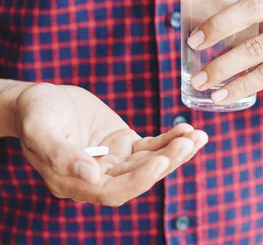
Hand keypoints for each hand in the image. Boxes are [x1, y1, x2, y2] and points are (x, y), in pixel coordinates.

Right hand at [15, 83, 207, 206]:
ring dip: (176, 151)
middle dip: (167, 162)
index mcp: (74, 183)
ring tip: (199, 136)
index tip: (161, 162)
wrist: (38, 100)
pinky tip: (188, 130)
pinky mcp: (125, 144)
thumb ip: (61, 154)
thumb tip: (91, 176)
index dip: (139, 181)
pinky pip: (152, 146)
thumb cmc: (35, 113)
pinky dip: (170, 139)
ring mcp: (114, 161)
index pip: (113, 192)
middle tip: (190, 143)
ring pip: (150, 162)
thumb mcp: (39, 129)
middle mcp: (98, 177)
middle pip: (139, 178)